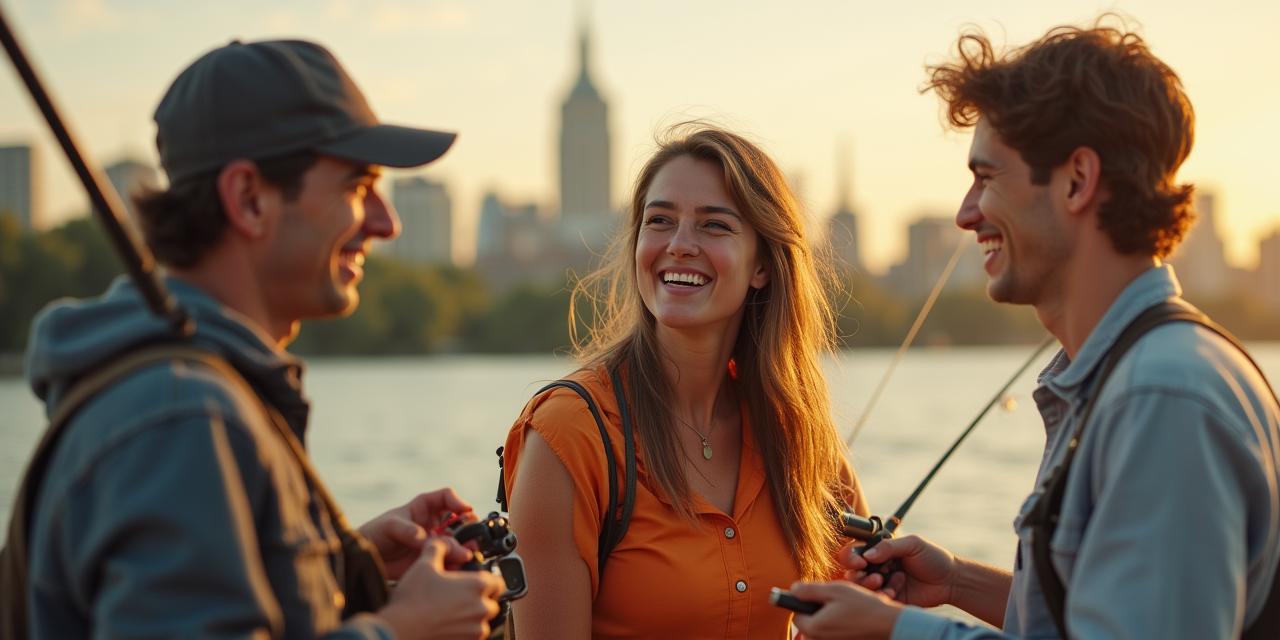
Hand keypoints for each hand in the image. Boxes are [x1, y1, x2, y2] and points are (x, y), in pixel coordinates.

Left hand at [359, 488, 474, 578]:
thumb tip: (426, 539)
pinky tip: (456, 566)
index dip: (458, 501)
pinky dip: (456, 564)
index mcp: (424, 508)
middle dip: (468, 528)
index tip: (465, 510)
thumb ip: (408, 530)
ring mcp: (435, 543)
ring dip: (465, 548)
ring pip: (458, 542)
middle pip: (459, 521)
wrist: (366, 559)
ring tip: (465, 555)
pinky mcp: (433, 560)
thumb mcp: (390, 526)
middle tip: (471, 538)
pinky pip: (450, 560)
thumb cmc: (375, 533)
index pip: (446, 497)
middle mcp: (434, 524)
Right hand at [377, 538, 505, 639]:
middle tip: (458, 595)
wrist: (398, 629)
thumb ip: (439, 547)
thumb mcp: (425, 563)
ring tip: (451, 611)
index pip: (498, 581)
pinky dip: (465, 630)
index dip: (487, 579)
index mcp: (477, 586)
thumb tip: (443, 542)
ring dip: (472, 615)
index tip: (474, 580)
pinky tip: (448, 623)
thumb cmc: (412, 599)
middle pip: (491, 601)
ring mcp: (475, 629)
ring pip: (482, 620)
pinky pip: (473, 635)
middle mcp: (481, 608)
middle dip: (479, 598)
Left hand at [789, 580, 900, 639]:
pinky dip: (841, 626)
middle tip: (838, 603)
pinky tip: (854, 620)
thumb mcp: (834, 591)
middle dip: (819, 611)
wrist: (890, 625)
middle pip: (810, 624)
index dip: (806, 603)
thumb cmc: (864, 606)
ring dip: (831, 618)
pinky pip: (835, 634)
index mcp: (814, 629)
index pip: (797, 615)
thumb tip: (793, 589)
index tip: (819, 596)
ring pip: (823, 629)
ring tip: (849, 611)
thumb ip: (809, 590)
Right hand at [841, 534, 956, 608]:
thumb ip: (888, 546)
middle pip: (852, 572)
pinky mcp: (889, 599)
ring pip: (861, 588)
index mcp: (880, 551)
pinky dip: (881, 596)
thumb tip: (866, 555)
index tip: (861, 562)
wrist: (950, 581)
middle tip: (876, 576)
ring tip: (883, 581)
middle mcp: (877, 567)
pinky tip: (894, 592)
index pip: (855, 552)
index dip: (851, 557)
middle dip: (858, 575)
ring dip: (868, 585)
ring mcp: (882, 584)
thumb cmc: (933, 558)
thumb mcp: (912, 544)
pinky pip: (875, 600)